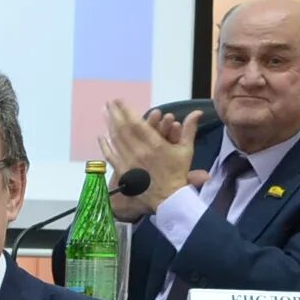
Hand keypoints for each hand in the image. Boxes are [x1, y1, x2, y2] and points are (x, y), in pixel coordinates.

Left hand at [99, 100, 205, 219]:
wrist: (169, 199)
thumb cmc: (178, 174)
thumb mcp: (186, 151)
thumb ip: (189, 129)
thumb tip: (197, 113)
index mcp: (155, 144)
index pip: (136, 122)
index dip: (126, 110)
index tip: (120, 101)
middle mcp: (139, 151)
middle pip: (122, 128)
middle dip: (114, 114)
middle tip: (108, 103)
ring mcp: (129, 162)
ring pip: (115, 140)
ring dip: (109, 125)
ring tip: (104, 113)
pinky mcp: (123, 172)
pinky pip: (111, 156)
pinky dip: (105, 145)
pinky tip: (101, 136)